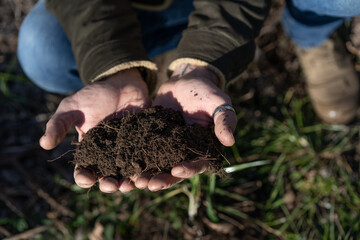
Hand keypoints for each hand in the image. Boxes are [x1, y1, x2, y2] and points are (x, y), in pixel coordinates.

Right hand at [40, 68, 150, 192]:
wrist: (122, 84)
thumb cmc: (95, 95)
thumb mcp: (72, 107)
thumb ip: (59, 124)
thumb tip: (44, 144)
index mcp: (89, 151)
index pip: (84, 170)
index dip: (84, 177)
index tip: (87, 178)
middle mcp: (108, 155)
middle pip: (107, 177)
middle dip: (108, 184)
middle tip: (112, 185)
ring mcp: (127, 151)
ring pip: (127, 173)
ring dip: (127, 182)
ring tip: (130, 184)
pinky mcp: (144, 145)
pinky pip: (144, 161)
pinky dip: (145, 169)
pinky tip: (146, 172)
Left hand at [145, 64, 236, 190]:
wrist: (185, 80)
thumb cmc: (206, 91)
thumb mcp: (219, 102)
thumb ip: (224, 121)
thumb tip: (230, 141)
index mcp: (202, 148)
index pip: (196, 164)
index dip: (187, 169)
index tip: (176, 170)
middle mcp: (184, 152)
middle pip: (173, 171)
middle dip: (162, 179)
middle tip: (148, 185)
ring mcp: (166, 147)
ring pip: (156, 165)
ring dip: (146, 174)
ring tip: (134, 180)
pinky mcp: (151, 138)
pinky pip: (142, 151)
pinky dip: (134, 158)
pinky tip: (123, 163)